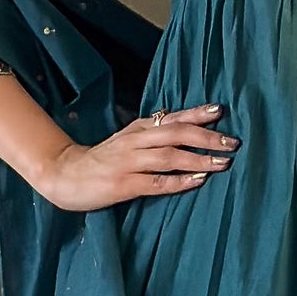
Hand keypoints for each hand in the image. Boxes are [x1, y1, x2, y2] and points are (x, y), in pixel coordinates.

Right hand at [32, 103, 237, 211]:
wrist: (64, 174)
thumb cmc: (100, 160)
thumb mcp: (127, 140)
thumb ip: (151, 132)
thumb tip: (178, 119)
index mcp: (138, 129)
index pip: (172, 117)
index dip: (197, 114)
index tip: (221, 110)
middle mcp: (135, 141)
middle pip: (176, 133)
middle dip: (207, 137)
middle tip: (232, 142)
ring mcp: (129, 162)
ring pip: (169, 156)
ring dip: (199, 159)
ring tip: (223, 163)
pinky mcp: (123, 184)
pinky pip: (156, 182)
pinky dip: (179, 181)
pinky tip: (197, 181)